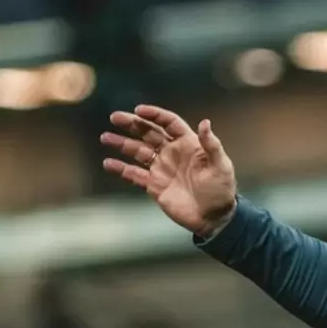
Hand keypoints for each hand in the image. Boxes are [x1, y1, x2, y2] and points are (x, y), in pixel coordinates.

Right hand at [100, 104, 237, 237]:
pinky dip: (121, 168)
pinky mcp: (154, 185)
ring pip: (138, 151)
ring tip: (105, 137)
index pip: (169, 123)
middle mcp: (172, 153)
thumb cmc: (220, 189)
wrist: (213, 217)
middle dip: (132, 124)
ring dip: (122, 143)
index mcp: (188, 144)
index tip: (139, 110)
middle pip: (149, 133)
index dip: (155, 115)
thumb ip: (212, 145)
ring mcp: (161, 168)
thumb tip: (205, 122)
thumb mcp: (221, 165)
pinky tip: (108, 163)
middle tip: (115, 117)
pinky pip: (134, 174)